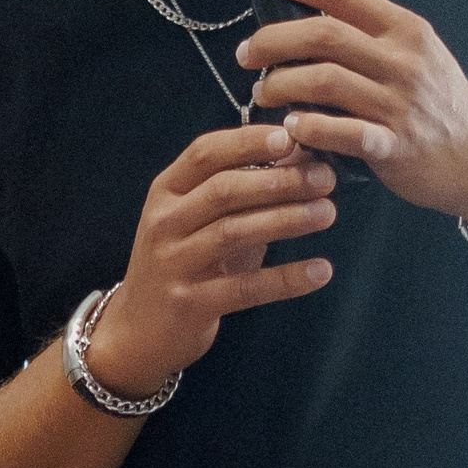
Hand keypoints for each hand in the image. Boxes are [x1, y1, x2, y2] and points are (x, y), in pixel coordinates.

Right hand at [87, 122, 338, 402]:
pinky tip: (321, 270)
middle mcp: (164, 223)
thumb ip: (243, 190)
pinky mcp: (189, 304)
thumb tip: (300, 153)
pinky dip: (286, 279)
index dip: (249, 142)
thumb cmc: (183, 263)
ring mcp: (173, 264)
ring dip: (286, 220)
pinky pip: (244, 288)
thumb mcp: (200, 220)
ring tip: (327, 213)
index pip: (206, 153)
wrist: (139, 330)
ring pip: (233, 233)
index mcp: (166, 192)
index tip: (292, 137)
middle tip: (325, 177)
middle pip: (224, 190)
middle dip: (279, 180)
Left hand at [237, 0, 467, 230]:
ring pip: (324, 80)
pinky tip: (290, 128)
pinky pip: (341, 131)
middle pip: (323, 34)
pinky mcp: (392, 144)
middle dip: (272, 40)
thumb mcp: (410, 52)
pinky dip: (308, 128)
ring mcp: (397, 102)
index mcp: (400, 27)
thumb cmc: (434, 102)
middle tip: (247, 54)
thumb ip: (364, 35)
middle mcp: (400, 58)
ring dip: (280, 85)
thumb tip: (305, 17)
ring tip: (262, 94)